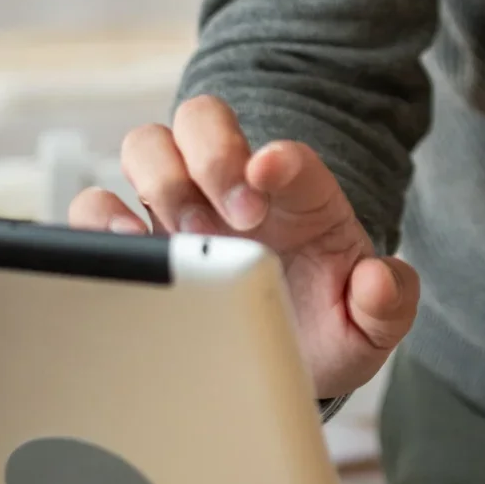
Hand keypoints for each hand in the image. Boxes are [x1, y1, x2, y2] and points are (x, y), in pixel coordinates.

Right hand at [68, 93, 418, 398]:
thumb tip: (376, 280)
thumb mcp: (368, 327)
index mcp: (298, 197)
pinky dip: (100, 217)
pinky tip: (127, 249)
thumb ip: (389, 303)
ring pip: (146, 145)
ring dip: (160, 180)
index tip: (268, 175)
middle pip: (202, 118)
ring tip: (183, 235)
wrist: (279, 365)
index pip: (287, 156)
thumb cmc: (325, 331)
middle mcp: (232, 189)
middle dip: (211, 154)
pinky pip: (95, 205)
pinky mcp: (135, 243)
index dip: (278, 157)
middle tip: (234, 216)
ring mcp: (179, 209)